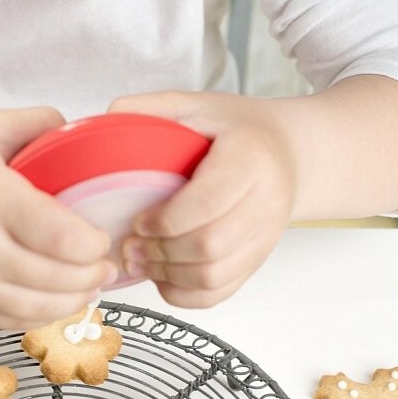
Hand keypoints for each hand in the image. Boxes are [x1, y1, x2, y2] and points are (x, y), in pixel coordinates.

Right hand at [0, 108, 116, 327]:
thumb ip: (41, 125)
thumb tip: (84, 135)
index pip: (62, 238)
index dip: (94, 247)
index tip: (103, 239)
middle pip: (55, 278)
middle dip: (92, 277)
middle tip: (108, 268)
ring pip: (35, 308)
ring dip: (72, 303)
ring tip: (91, 290)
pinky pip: (8, 320)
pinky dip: (39, 317)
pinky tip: (57, 305)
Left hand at [109, 91, 297, 307]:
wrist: (288, 153)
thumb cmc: (239, 130)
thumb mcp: (199, 105)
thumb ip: (154, 109)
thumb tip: (108, 118)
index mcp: (250, 157)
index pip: (208, 202)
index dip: (166, 220)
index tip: (139, 220)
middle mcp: (266, 201)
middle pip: (210, 246)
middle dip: (161, 252)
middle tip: (131, 246)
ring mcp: (265, 236)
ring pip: (214, 276)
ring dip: (169, 275)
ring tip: (142, 261)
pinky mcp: (258, 260)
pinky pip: (220, 292)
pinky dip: (184, 293)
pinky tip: (163, 276)